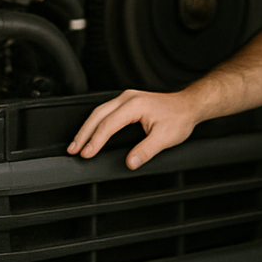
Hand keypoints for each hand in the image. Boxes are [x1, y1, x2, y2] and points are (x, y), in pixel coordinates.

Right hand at [67, 89, 202, 168]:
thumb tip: (130, 162)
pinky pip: (105, 111)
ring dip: (86, 128)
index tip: (87, 154)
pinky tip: (90, 132)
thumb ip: (146, 150)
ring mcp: (126, 99)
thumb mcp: (165, 137)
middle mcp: (127, 99)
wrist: (188, 105)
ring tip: (77, 143)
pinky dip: (94, 123)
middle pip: (97, 115)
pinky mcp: (127, 102)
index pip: (108, 124)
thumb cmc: (179, 117)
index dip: (95, 141)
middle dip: (83, 134)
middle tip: (73, 149)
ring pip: (99, 112)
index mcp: (134, 105)